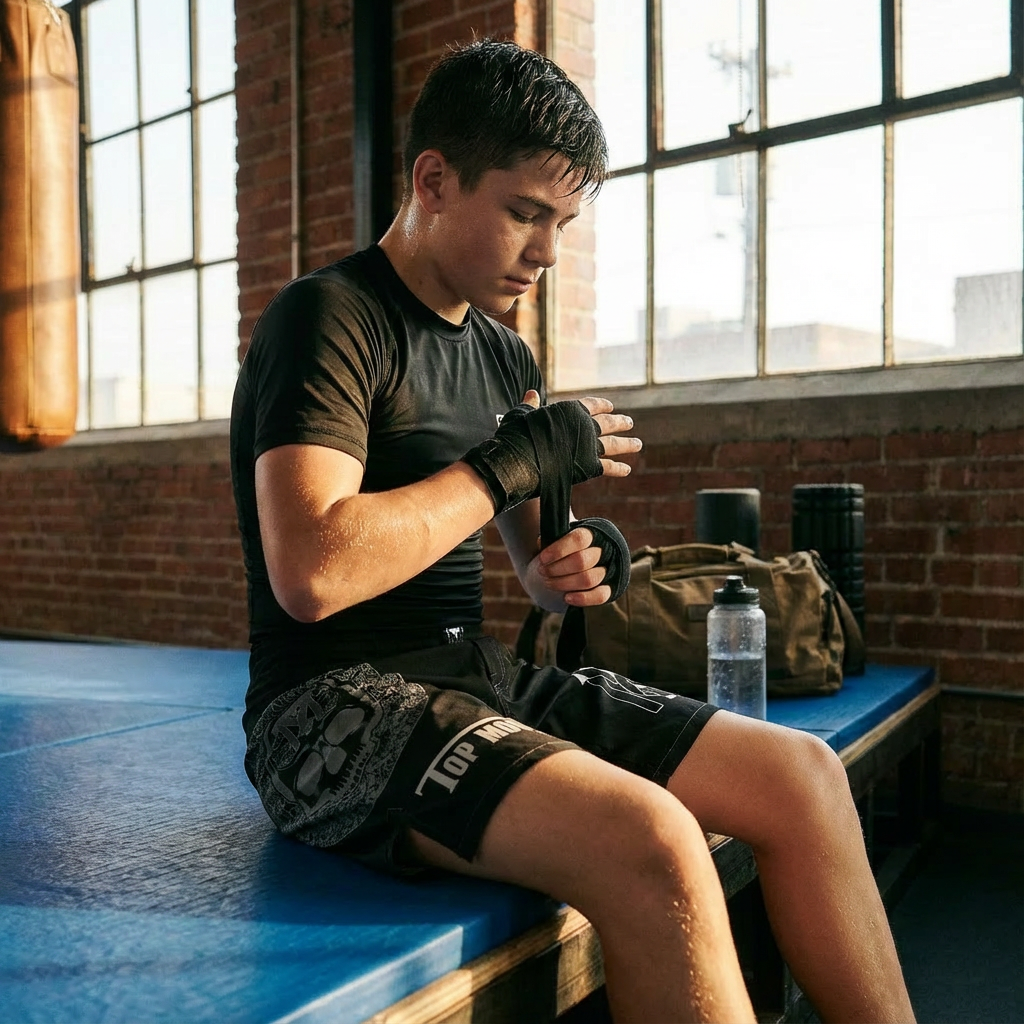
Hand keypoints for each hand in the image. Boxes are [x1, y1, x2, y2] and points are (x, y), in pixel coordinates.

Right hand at [520, 390, 641, 478]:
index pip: (591, 404)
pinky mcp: (590, 466)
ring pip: (614, 444)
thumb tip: (532, 393)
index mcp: (570, 410)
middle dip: (620, 422)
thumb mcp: (523, 415)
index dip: (601, 405)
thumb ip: (531, 406)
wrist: (521, 459)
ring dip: (627, 444)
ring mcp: (589, 446)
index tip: (610, 406)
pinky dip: (618, 469)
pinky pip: (608, 467)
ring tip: (638, 444)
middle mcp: (585, 425)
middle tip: (630, 423)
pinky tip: (627, 470)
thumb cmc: (518, 435)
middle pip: (607, 422)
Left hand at [531, 525, 610, 607]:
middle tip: (542, 571)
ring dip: (564, 584)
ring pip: (589, 579)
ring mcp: (608, 570)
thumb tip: (541, 543)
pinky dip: (582, 598)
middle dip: (556, 569)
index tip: (542, 558)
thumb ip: (552, 538)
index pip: (579, 539)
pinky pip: (601, 596)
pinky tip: (566, 598)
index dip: (559, 549)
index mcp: (591, 534)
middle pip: (582, 561)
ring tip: (548, 583)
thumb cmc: (566, 548)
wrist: (579, 560)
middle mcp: (603, 550)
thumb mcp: (559, 538)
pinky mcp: (611, 588)